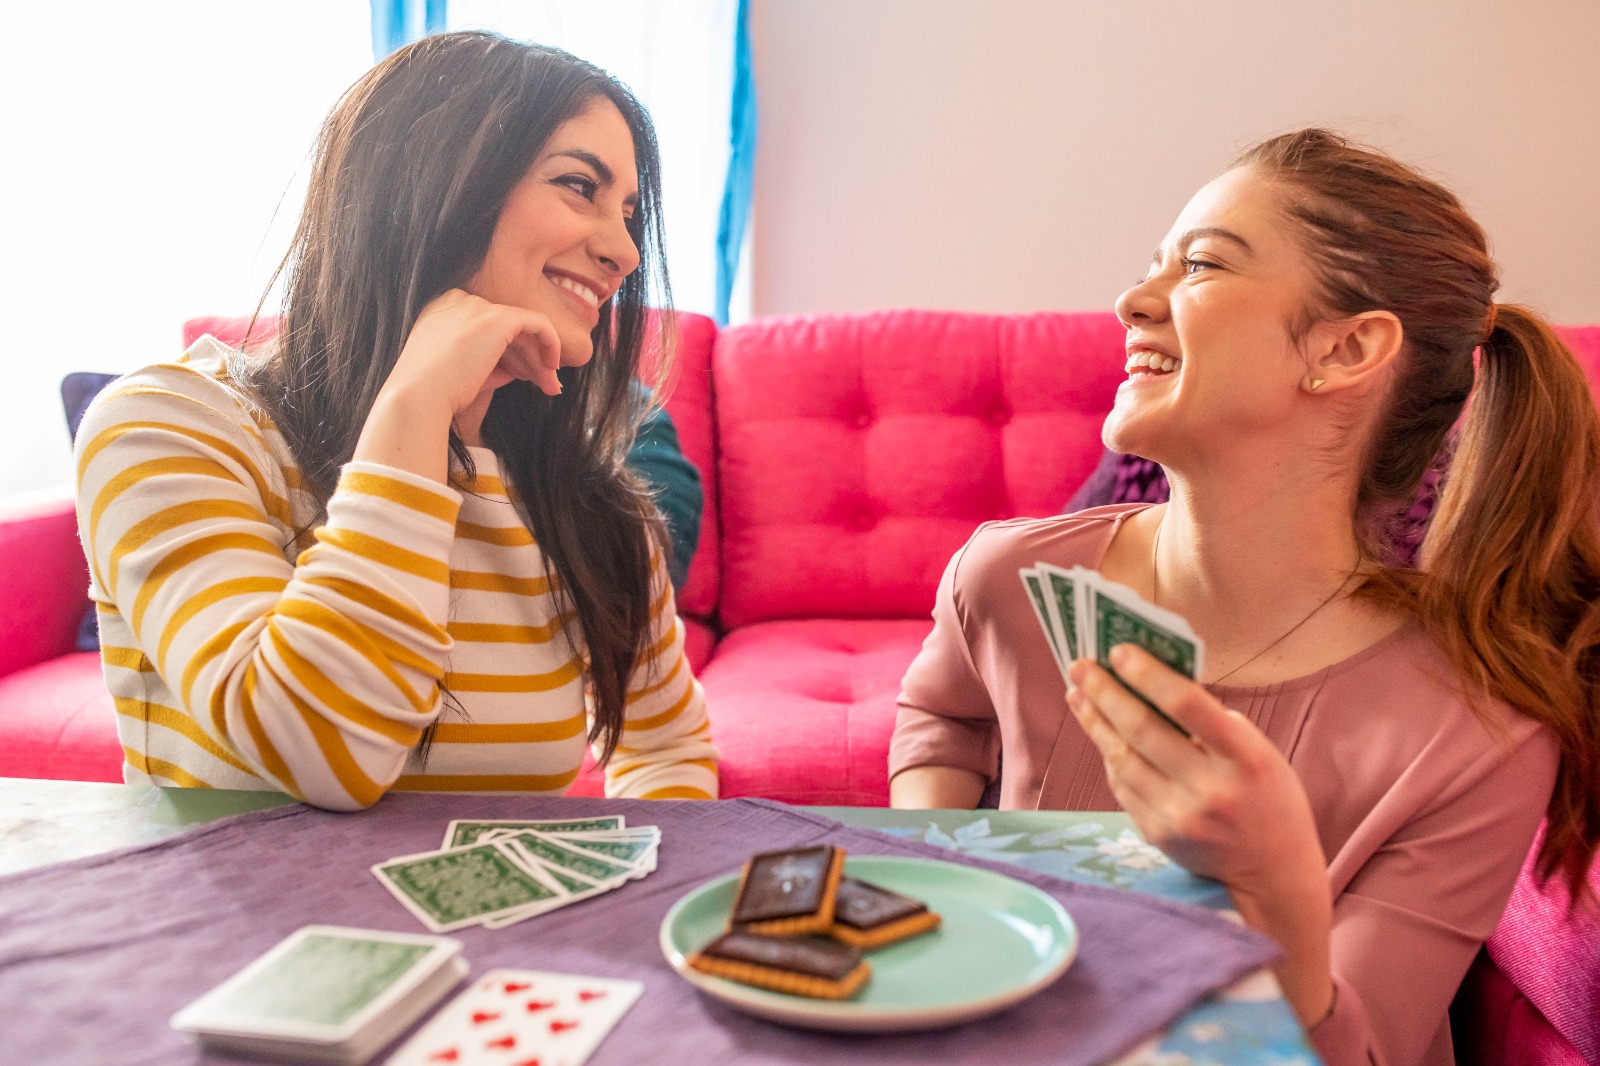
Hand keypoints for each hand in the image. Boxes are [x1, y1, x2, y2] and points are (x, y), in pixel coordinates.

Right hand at [353, 290, 561, 482]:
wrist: (420, 396)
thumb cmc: (434, 394)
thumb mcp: (460, 373)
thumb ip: (487, 364)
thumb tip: (516, 370)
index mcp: (441, 311)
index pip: (487, 328)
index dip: (509, 353)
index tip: (521, 377)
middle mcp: (457, 301)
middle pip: (506, 329)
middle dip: (529, 358)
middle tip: (548, 385)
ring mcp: (476, 306)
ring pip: (522, 330)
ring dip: (539, 360)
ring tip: (552, 387)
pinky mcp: (496, 318)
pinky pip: (536, 322)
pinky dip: (550, 341)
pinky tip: (553, 365)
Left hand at [1067, 645, 1334, 1025]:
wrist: (1273, 875)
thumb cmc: (1268, 799)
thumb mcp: (1258, 753)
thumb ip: (1212, 724)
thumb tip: (1153, 683)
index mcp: (1244, 758)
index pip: (1188, 706)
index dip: (1149, 675)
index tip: (1119, 651)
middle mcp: (1210, 789)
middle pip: (1143, 730)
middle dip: (1105, 692)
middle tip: (1079, 665)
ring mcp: (1180, 816)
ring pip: (1122, 758)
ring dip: (1095, 721)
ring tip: (1078, 693)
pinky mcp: (1158, 835)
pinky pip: (1122, 786)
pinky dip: (1110, 756)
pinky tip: (1100, 732)